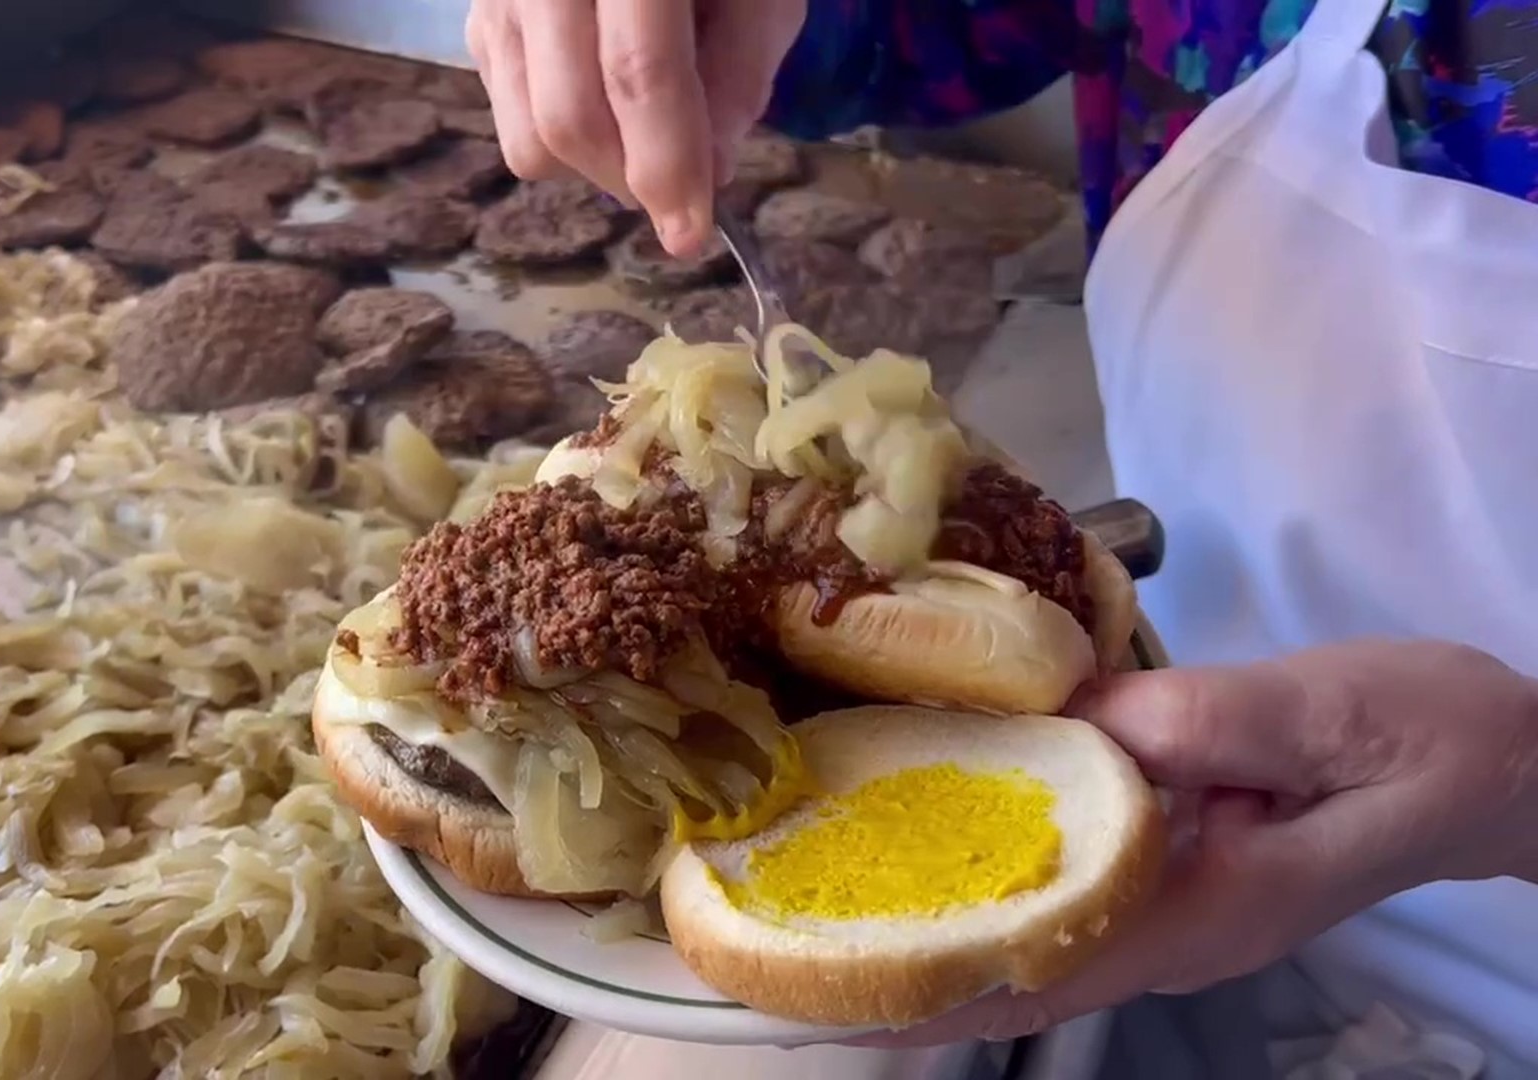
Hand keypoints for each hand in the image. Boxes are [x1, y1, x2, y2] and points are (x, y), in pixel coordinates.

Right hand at [465, 0, 806, 255]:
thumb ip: (742, 72)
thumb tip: (710, 170)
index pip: (638, 74)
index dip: (668, 164)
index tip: (692, 235)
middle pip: (567, 116)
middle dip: (628, 180)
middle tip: (676, 190)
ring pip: (525, 132)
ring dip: (592, 169)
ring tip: (642, 143)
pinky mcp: (476, 11)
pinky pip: (506, 110)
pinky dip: (558, 135)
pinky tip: (600, 102)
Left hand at [850, 639, 1537, 1047]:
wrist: (1491, 762)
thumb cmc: (1420, 735)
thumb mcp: (1326, 713)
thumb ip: (1204, 721)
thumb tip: (1073, 721)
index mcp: (1201, 907)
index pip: (1038, 961)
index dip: (932, 970)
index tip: (832, 965)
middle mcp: (1168, 932)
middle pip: (1010, 971)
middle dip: (901, 962)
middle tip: (782, 934)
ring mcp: (1166, 912)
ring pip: (1024, 945)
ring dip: (927, 931)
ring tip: (812, 907)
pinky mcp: (1167, 874)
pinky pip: (1053, 900)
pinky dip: (981, 891)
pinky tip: (916, 860)